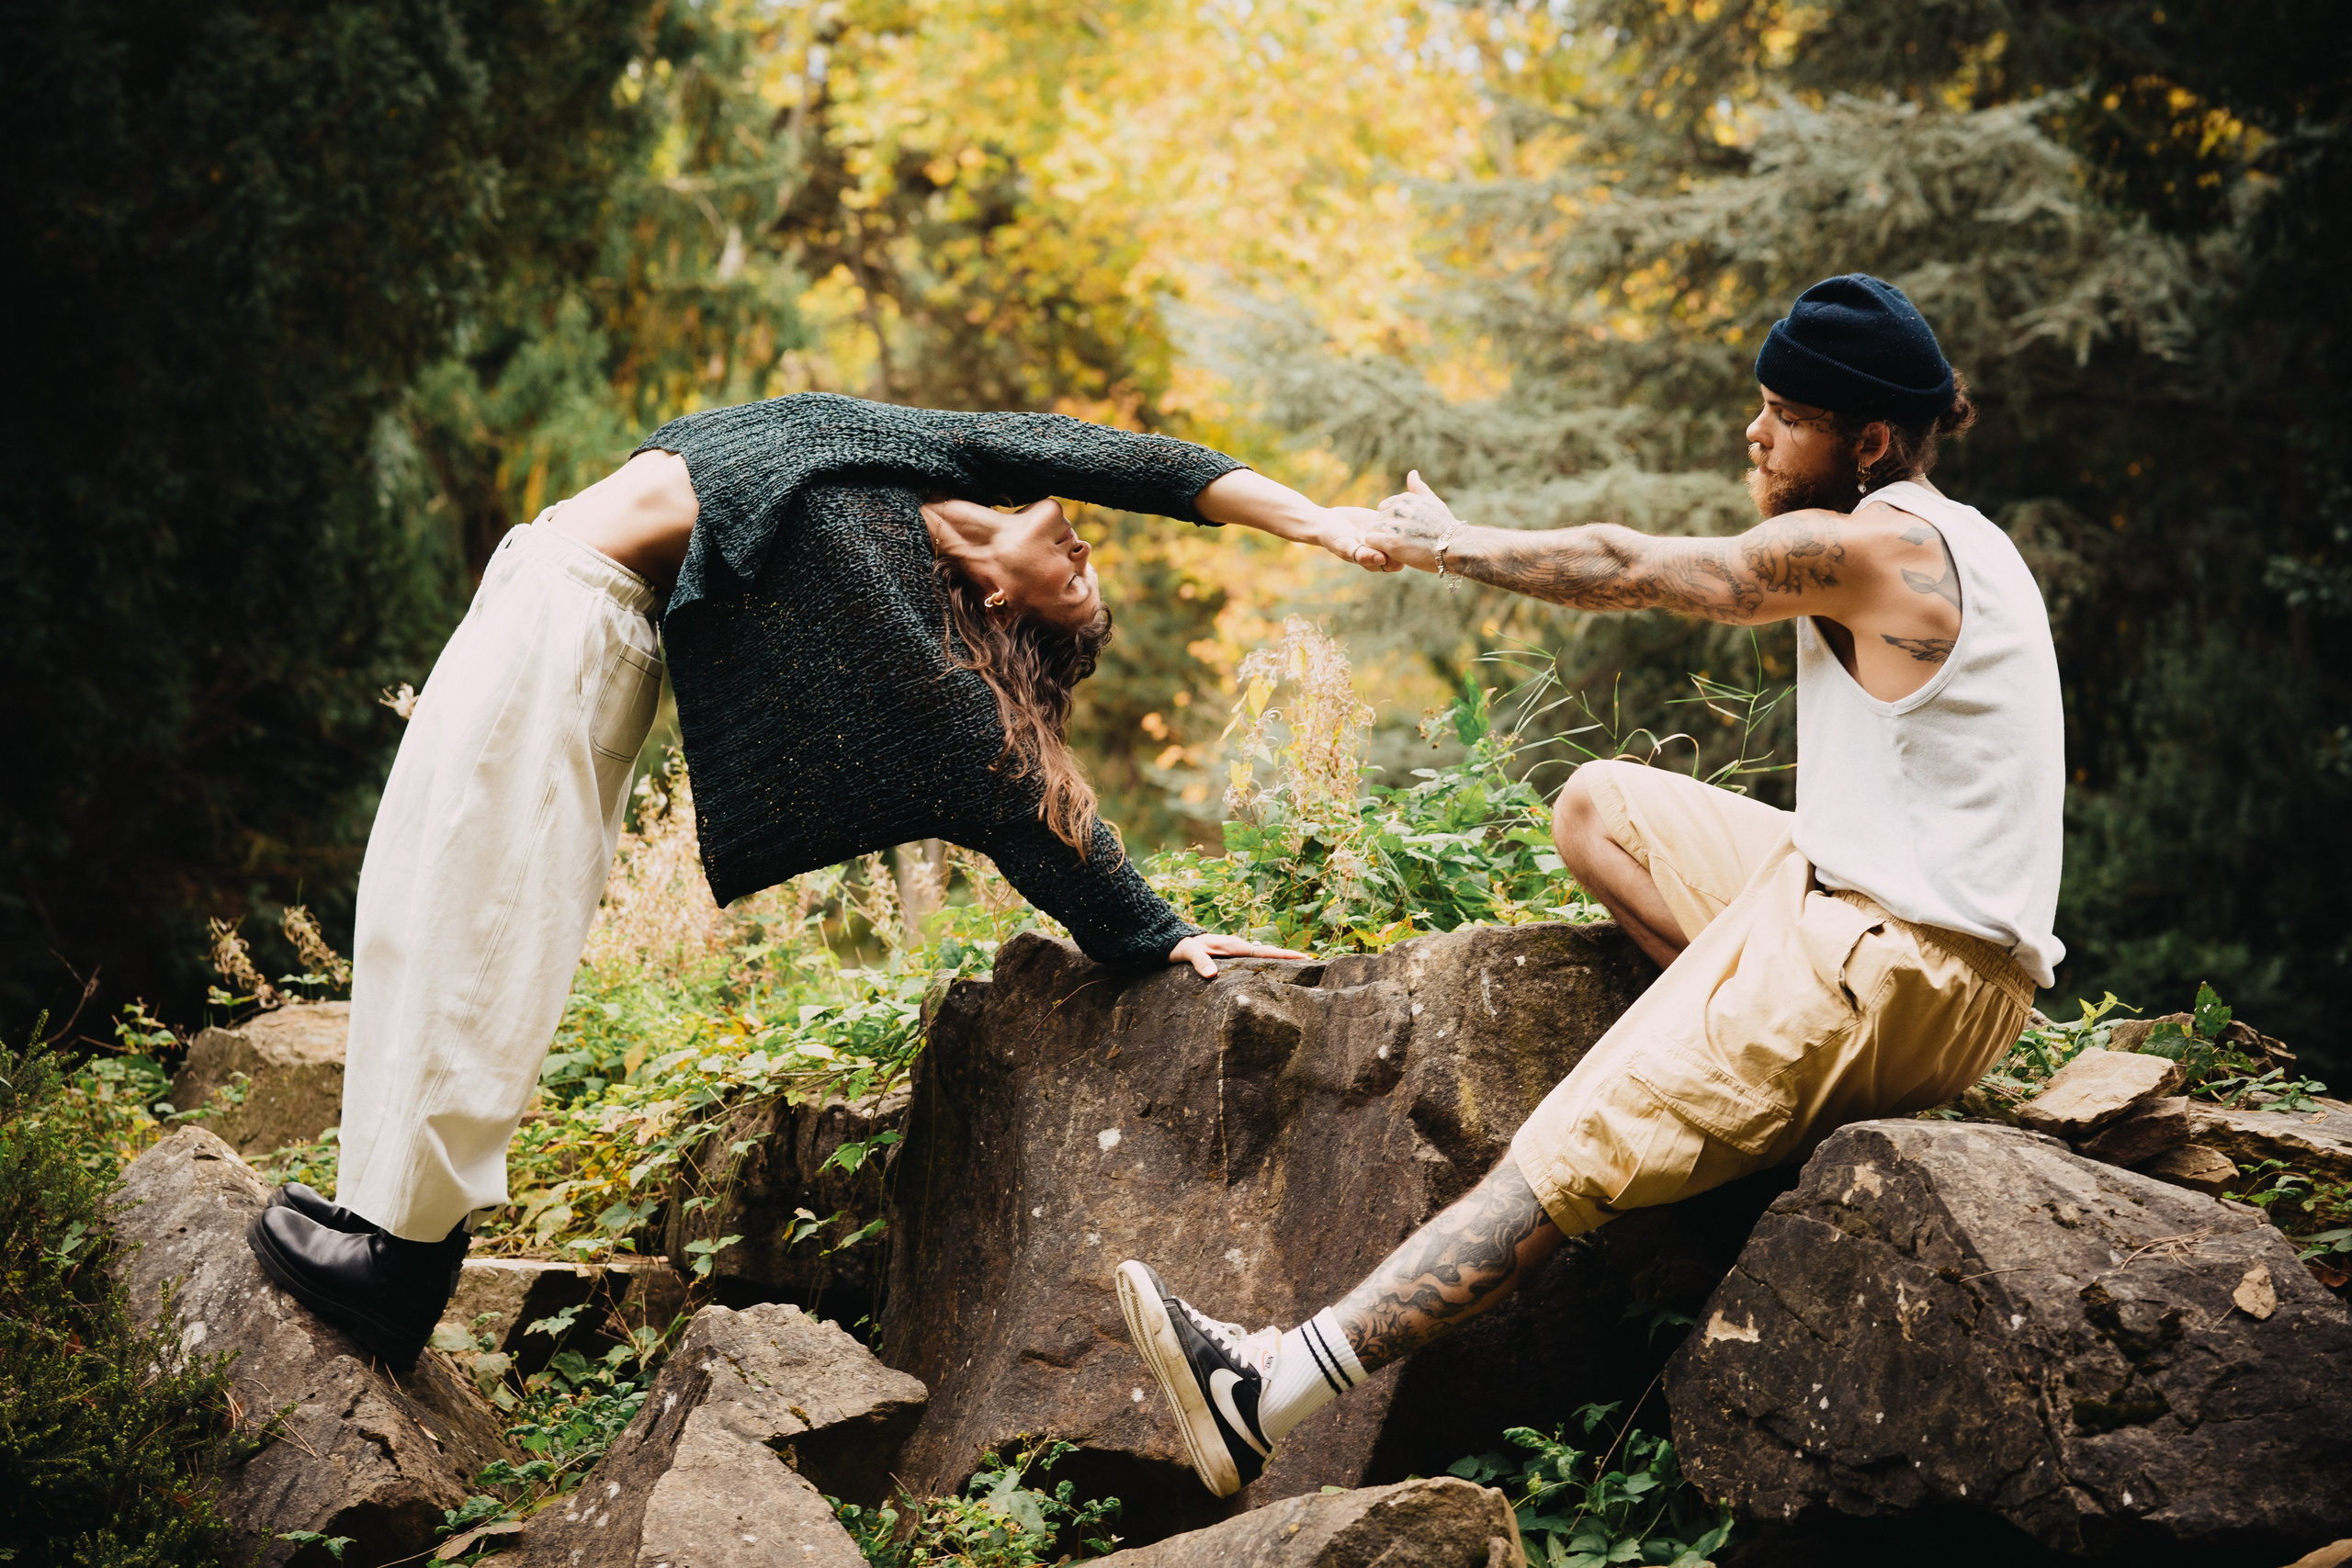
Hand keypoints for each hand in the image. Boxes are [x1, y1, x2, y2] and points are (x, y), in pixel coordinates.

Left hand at [1168, 931, 1312, 977]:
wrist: (1171, 940)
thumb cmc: (1180, 947)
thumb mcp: (1188, 953)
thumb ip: (1200, 962)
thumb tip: (1213, 975)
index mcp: (1234, 945)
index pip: (1264, 951)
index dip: (1285, 955)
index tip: (1305, 958)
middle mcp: (1238, 947)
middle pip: (1269, 953)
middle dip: (1290, 958)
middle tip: (1313, 965)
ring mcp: (1235, 952)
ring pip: (1263, 958)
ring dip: (1280, 963)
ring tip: (1300, 972)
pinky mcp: (1231, 958)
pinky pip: (1253, 963)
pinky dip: (1266, 967)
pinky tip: (1273, 976)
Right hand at [1314, 505, 1396, 570]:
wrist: (1327, 522)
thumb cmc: (1333, 538)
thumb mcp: (1346, 547)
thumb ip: (1362, 555)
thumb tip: (1382, 560)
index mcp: (1377, 562)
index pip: (1397, 563)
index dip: (1398, 555)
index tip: (1390, 543)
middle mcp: (1383, 550)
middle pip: (1403, 548)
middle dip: (1403, 539)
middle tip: (1396, 527)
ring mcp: (1385, 535)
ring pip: (1402, 532)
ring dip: (1401, 524)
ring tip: (1391, 516)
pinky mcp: (1383, 520)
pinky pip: (1396, 518)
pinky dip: (1395, 512)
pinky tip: (1384, 509)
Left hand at [1366, 470, 1460, 573]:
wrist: (1454, 547)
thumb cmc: (1445, 527)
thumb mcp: (1433, 502)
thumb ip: (1419, 488)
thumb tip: (1412, 472)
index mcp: (1405, 499)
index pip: (1384, 507)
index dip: (1392, 521)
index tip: (1405, 530)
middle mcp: (1397, 509)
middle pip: (1378, 519)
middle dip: (1386, 531)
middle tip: (1404, 542)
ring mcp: (1393, 524)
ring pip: (1373, 530)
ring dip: (1381, 540)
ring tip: (1399, 547)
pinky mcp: (1390, 542)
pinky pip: (1370, 541)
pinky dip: (1377, 547)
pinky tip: (1391, 551)